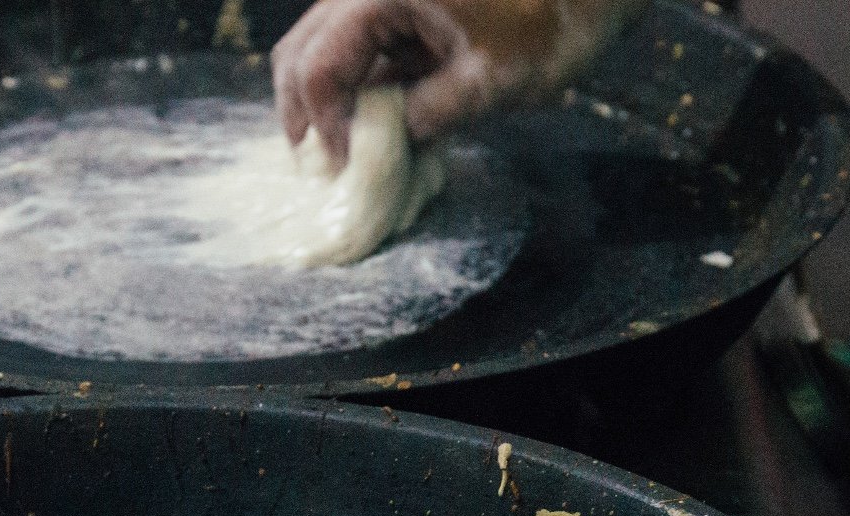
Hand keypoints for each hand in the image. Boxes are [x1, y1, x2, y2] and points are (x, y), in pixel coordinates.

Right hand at [272, 0, 489, 166]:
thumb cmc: (548, 26)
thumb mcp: (485, 83)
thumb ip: (424, 117)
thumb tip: (378, 153)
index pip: (320, 66)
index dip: (326, 124)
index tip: (344, 166)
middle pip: (301, 50)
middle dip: (304, 109)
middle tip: (319, 163)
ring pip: (322, 48)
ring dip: (328, 99)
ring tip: (343, 149)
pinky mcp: (400, 7)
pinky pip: (359, 49)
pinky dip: (359, 86)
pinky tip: (374, 125)